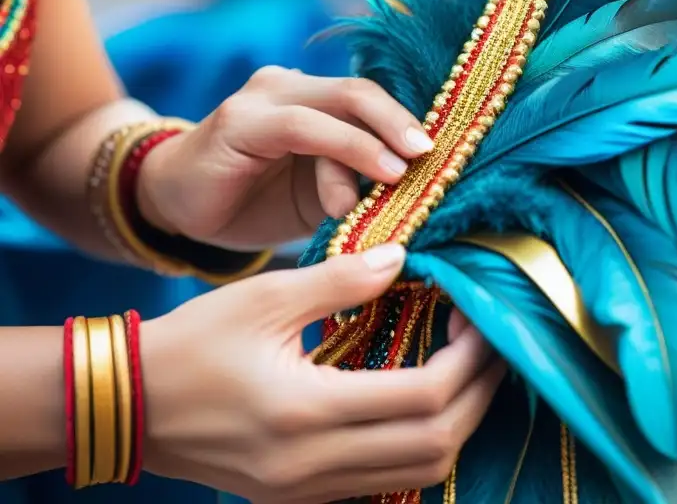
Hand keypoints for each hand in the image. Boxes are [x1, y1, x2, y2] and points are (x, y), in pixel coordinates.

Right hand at [137, 67, 434, 248]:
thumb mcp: (317, 195)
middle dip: (404, 122)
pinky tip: (360, 184)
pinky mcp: (241, 120)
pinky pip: (303, 126)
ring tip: (403, 174)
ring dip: (376, 140)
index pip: (374, 101)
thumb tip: (413, 192)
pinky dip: (342, 150)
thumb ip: (356, 183)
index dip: (411, 123)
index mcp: (316, 100)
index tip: (449, 154)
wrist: (174, 208)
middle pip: (364, 90)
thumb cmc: (254, 201)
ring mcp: (266, 97)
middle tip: (435, 154)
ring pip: (341, 102)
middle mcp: (293, 85)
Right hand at [143, 244, 505, 502]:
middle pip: (436, 445)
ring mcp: (307, 489)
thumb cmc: (190, 344)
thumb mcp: (263, 298)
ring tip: (466, 371)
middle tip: (490, 343)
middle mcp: (313, 464)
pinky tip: (422, 405)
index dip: (469, 359)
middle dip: (478, 394)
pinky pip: (384, 482)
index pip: (425, 398)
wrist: (125, 406)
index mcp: (306, 410)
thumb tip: (403, 257)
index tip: (478, 316)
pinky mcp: (299, 496)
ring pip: (418, 473)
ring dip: (456, 424)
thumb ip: (339, 279)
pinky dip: (419, 447)